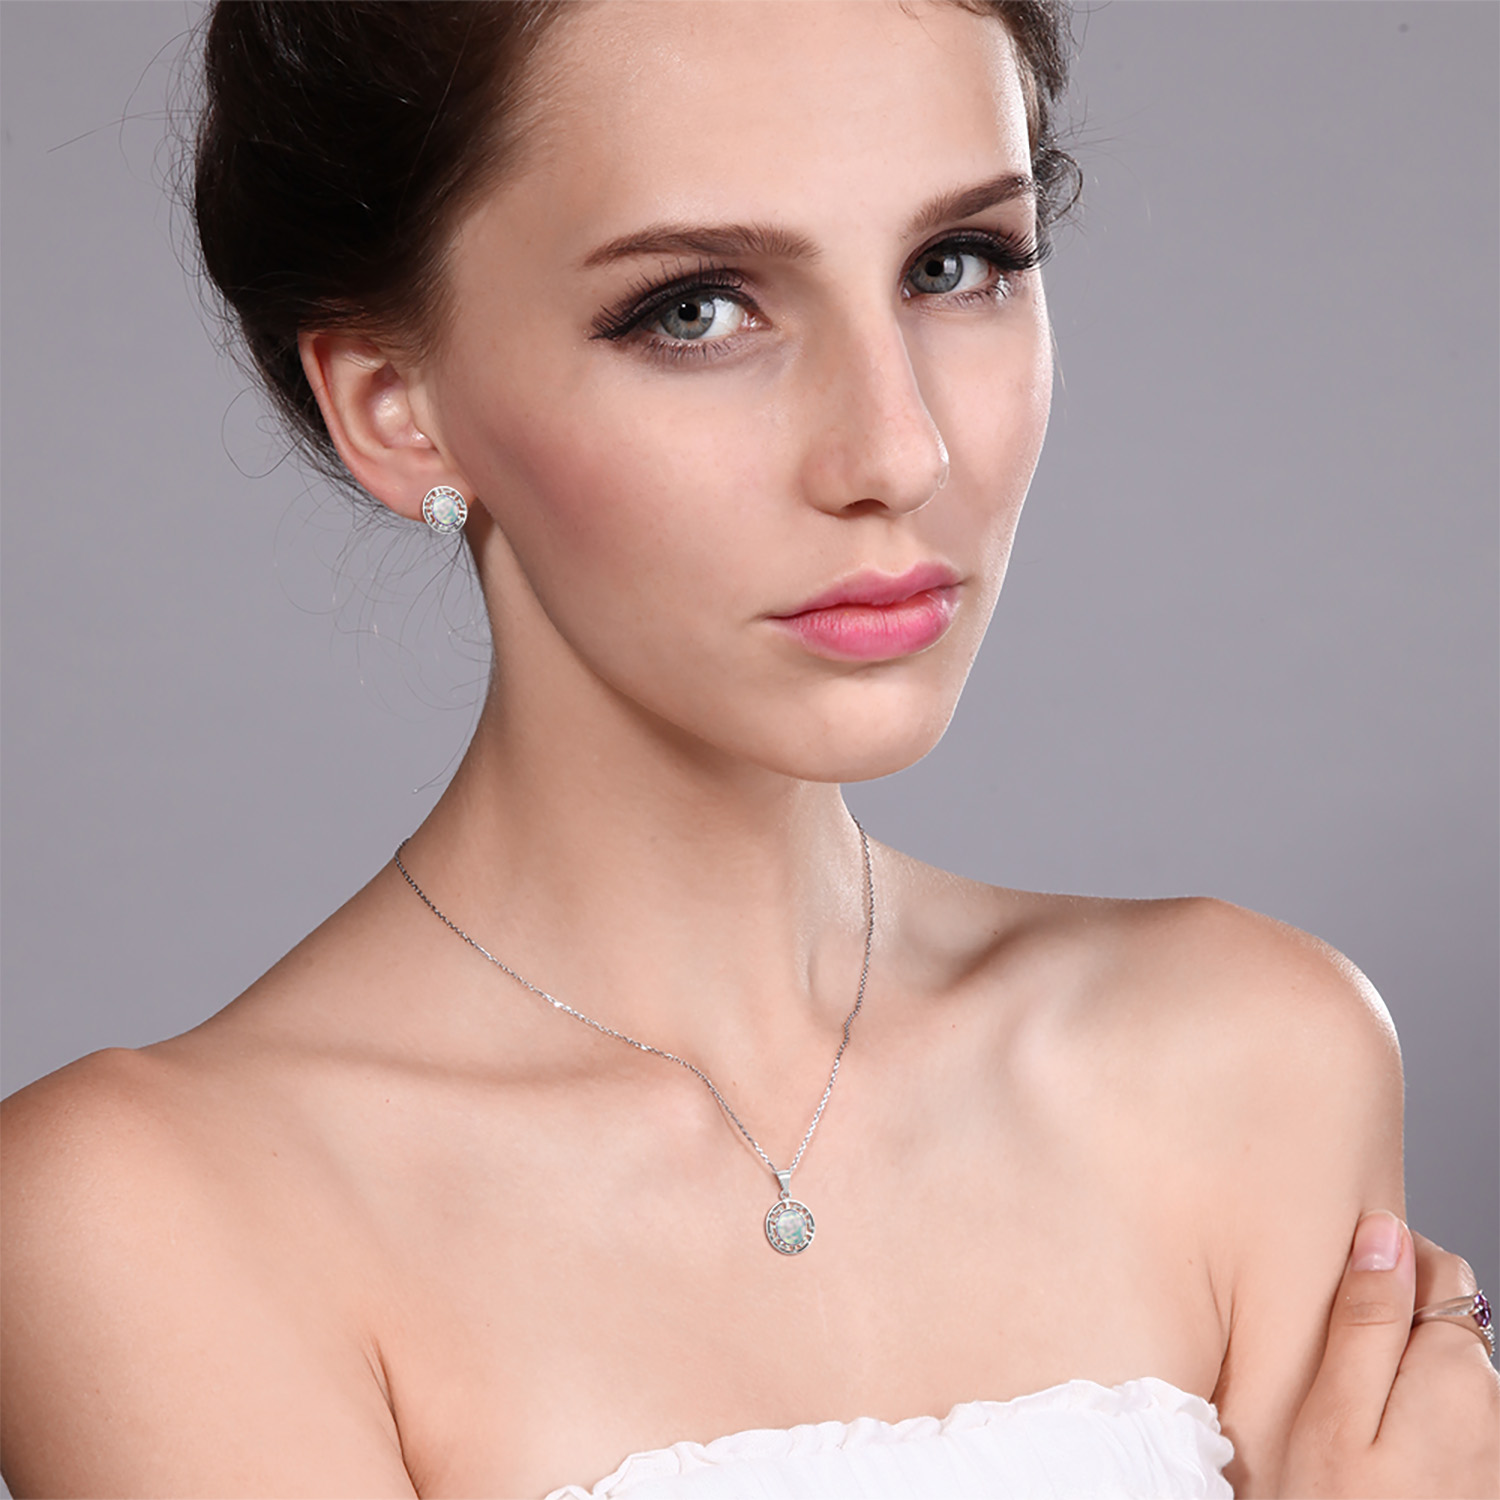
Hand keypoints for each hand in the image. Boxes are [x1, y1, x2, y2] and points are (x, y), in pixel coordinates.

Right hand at [1280, 1211, 1499, 1497]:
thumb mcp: (1334, 1415)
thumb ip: (1365, 1319)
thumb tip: (1383, 1231)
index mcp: (1458, 1370)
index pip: (1436, 1267)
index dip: (1382, 1260)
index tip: (1333, 1280)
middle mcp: (1497, 1403)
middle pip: (1447, 1324)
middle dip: (1395, 1324)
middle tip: (1329, 1364)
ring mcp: (1499, 1451)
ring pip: (1451, 1380)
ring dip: (1405, 1381)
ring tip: (1349, 1424)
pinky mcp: (1487, 1483)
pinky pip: (1458, 1432)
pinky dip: (1420, 1429)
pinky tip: (1379, 1464)